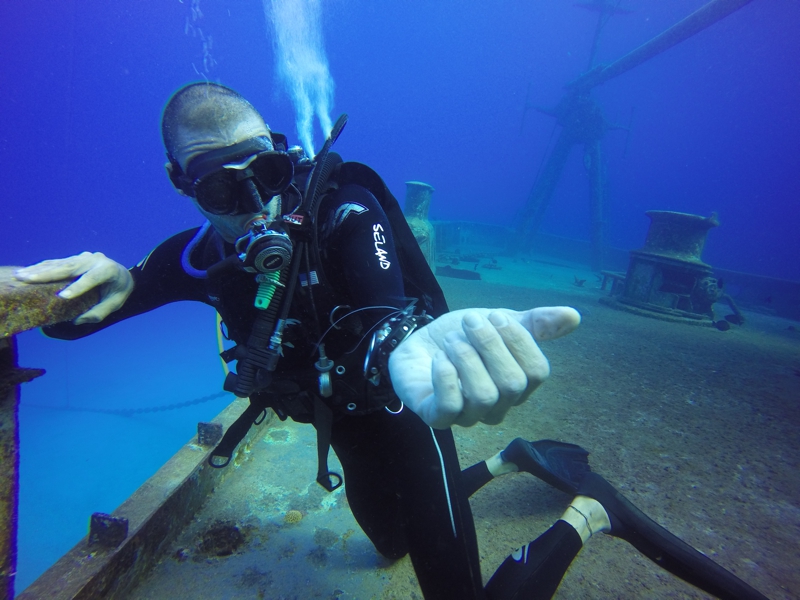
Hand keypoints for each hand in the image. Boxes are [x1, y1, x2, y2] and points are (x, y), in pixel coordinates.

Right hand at [14, 252, 133, 324]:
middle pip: (69, 268)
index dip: (78, 288)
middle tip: (27, 279)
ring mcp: (83, 257)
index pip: (91, 279)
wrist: (123, 273)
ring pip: (59, 263)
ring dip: (38, 269)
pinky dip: (42, 267)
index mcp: (108, 270)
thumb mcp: (116, 303)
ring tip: (21, 275)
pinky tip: (27, 271)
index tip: (62, 297)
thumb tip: (77, 320)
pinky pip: (57, 262)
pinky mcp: (75, 258)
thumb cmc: (119, 290)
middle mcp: (94, 261)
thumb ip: (100, 312)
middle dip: (47, 275)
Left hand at [388, 307, 580, 428]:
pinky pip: (449, 408)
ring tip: (452, 340)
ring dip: (466, 358)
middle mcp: (497, 407)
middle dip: (490, 345)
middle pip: (512, 384)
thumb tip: (575, 316)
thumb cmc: (465, 336)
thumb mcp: (500, 322)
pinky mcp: (437, 417)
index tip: (496, 315)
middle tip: (470, 322)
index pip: (537, 372)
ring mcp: (467, 416)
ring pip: (483, 396)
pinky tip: (439, 358)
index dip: (519, 341)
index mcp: (518, 385)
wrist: (418, 341)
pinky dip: (446, 377)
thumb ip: (536, 323)